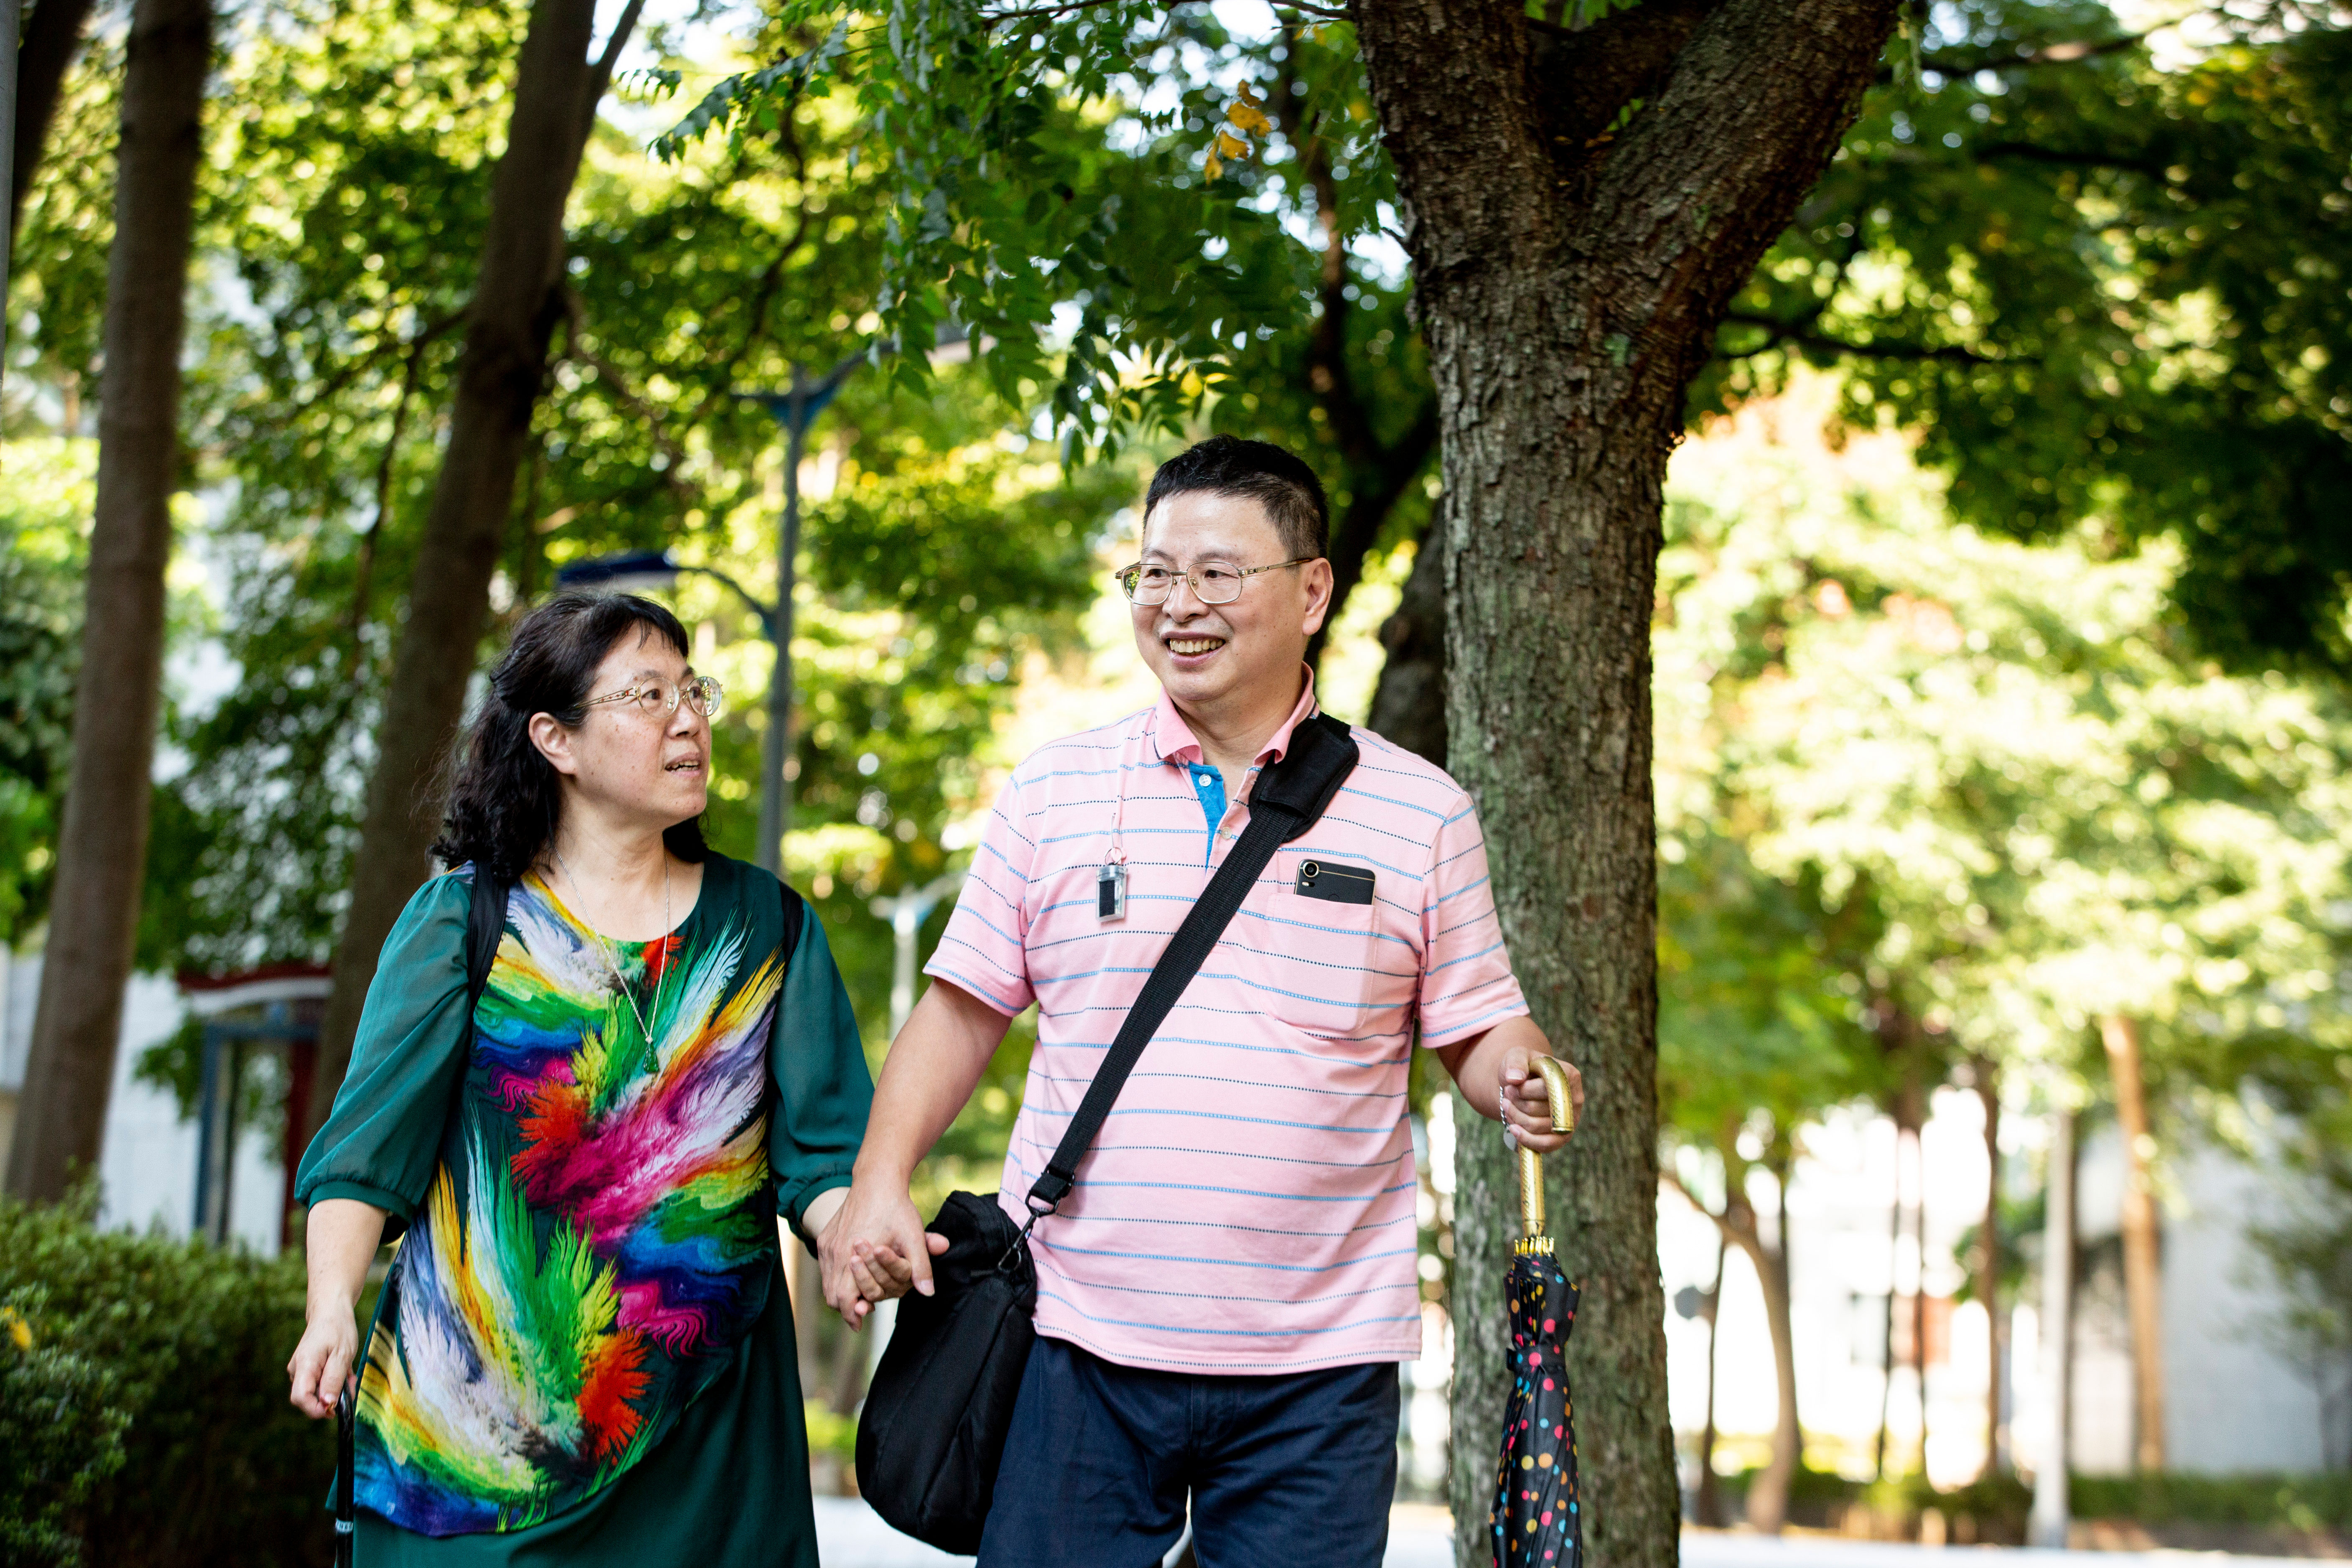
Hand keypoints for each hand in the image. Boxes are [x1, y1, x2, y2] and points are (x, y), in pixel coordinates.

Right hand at [286, 1300, 358, 1418]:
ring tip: (349, 1374)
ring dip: (335, 1389)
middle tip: (350, 1385)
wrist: (331, 1310)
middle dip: (330, 1398)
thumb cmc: (338, 1328)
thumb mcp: (342, 1354)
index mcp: (304, 1365)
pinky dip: (334, 1382)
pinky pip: (320, 1383)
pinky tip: (345, 1372)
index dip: (315, 1409)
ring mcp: (301, 1370)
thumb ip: (334, 1379)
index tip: (334, 1409)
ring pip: (317, 1391)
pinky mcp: (308, 1369)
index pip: (299, 1398)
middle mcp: (297, 1370)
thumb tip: (327, 1403)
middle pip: (308, 1398)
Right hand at [815, 1177, 947, 1330]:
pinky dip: (835, 1277)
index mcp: (852, 1255)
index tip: (861, 1323)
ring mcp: (827, 1245)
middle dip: (847, 1307)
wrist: (876, 1179)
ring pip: (826, 1283)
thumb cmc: (896, 1208)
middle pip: (832, 1296)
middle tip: (862, 1312)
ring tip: (858, 1298)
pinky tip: (852, 1276)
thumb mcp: (914, 1236)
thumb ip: (921, 1266)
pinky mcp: (825, 1237)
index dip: (852, 1315)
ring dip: (841, 1293)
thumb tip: (929, 1293)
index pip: (844, 1299)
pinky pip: (826, 1267)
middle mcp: (834, 1252)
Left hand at [1500, 1045, 1582, 1154]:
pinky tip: (1513, 1129)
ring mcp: (1571, 1119)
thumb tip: (1514, 1079)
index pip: (1546, 1088)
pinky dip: (1526, 1139)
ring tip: (1507, 1105)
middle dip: (1515, 1103)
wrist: (1525, 1085)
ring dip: (1515, 1117)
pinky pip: (1546, 1145)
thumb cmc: (1524, 1069)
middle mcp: (1575, 1099)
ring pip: (1537, 1127)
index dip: (1524, 1090)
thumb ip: (1516, 1062)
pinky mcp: (1564, 1136)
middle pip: (1538, 1109)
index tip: (1510, 1085)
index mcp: (1569, 1075)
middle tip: (1506, 1093)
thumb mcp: (1517, 1056)